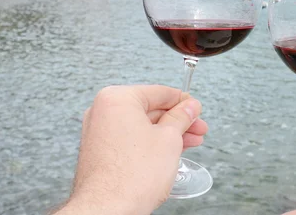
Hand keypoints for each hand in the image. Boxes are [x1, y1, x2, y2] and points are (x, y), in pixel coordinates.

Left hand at [55, 85, 207, 214]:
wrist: (107, 210)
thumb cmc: (131, 177)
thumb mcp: (169, 138)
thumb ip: (182, 117)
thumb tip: (189, 107)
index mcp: (117, 99)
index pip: (159, 92)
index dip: (183, 101)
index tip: (196, 108)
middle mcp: (103, 112)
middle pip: (150, 109)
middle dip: (177, 120)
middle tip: (197, 127)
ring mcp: (99, 132)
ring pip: (142, 126)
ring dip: (167, 133)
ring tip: (189, 142)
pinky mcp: (100, 151)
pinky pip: (130, 139)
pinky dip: (150, 143)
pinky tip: (169, 152)